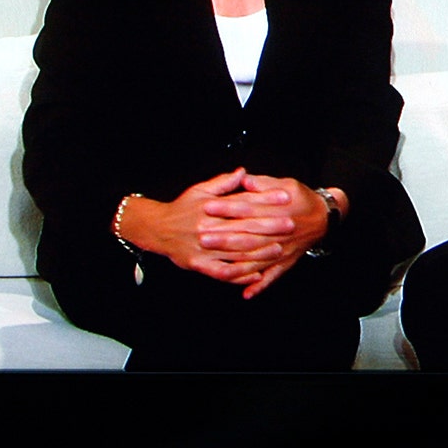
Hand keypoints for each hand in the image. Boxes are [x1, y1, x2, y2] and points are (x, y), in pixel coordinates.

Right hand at [117, 169, 294, 283]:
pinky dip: (240, 274)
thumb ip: (223, 183)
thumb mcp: (200, 191)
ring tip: (279, 249)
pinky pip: (222, 272)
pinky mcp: (199, 264)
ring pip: (235, 252)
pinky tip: (256, 274)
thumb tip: (243, 172)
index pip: (243, 202)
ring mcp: (203, 248)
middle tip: (290, 224)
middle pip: (243, 228)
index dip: (265, 200)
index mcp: (210, 208)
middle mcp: (207, 228)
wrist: (157, 229)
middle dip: (268, 226)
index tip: (285, 197)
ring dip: (259, 252)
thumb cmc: (181, 208)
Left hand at [201, 174, 336, 299]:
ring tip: (215, 266)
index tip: (206, 206)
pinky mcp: (286, 262)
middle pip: (247, 235)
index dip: (226, 207)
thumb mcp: (286, 184)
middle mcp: (278, 233)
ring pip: (256, 259)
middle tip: (202, 237)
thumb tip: (243, 179)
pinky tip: (246, 293)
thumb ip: (263, 183)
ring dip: (236, 264)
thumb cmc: (302, 199)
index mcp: (276, 211)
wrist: (325, 217)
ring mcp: (282, 250)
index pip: (246, 208)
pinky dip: (259, 286)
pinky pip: (272, 276)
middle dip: (223, 237)